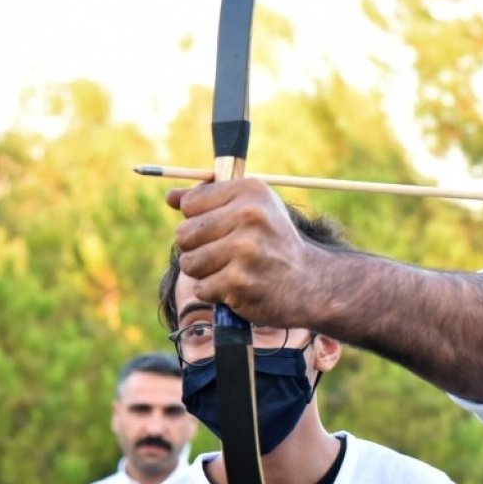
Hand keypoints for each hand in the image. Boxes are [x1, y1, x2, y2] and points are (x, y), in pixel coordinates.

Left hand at [167, 179, 325, 327]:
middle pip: (183, 234)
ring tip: (234, 270)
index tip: (225, 228)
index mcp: (252, 191)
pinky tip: (240, 287)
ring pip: (189, 262)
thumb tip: (170, 197)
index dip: (201, 219)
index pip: (190, 203)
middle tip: (228, 254)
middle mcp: (250, 216)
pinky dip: (215, 292)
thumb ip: (211, 201)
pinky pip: (201, 287)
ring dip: (206, 272)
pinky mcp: (238, 281)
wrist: (312, 284)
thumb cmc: (276, 244)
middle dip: (198, 248)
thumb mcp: (254, 210)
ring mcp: (244, 250)